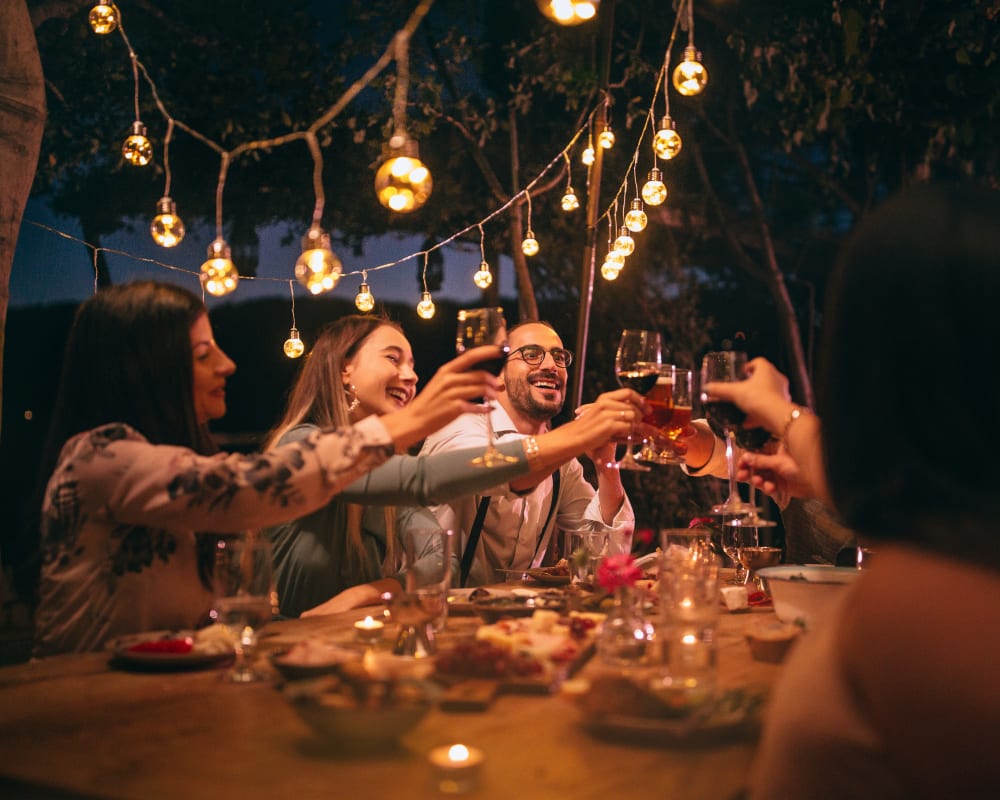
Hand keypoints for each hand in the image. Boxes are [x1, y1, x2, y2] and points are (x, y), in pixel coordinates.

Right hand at [380, 345, 502, 450]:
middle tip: (499, 385)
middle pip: (479, 374)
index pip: (470, 356)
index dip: (487, 352)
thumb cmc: (430, 402)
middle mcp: (449, 379)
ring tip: (495, 398)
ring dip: (492, 393)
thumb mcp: (441, 383)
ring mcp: (452, 393)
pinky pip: (477, 406)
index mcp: (446, 370)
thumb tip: (483, 376)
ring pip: (481, 389)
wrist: (414, 420)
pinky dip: (485, 408)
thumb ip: (460, 378)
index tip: (500, 351)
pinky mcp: (455, 408)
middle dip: (493, 379)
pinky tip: (489, 409)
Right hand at [572, 388, 645, 465]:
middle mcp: (606, 403)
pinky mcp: (609, 425)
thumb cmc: (589, 428)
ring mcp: (607, 414)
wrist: (574, 437)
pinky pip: (629, 427)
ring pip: (633, 416)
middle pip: (633, 406)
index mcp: (605, 398)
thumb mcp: (602, 414)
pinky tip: (635, 437)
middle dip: (642, 415)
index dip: (640, 400)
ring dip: (639, 425)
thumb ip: (617, 410)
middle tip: (645, 423)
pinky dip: (634, 433)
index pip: (628, 392)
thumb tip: (638, 412)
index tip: (647, 408)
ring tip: (641, 432)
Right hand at [702, 357, 792, 434]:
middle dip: (751, 384)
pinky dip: (759, 413)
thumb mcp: (734, 392)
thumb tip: (707, 388)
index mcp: (766, 370)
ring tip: (743, 406)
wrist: (776, 417)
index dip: (748, 366)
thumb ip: (720, 390)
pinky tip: (747, 421)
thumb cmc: (759, 398)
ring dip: (756, 399)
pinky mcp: (783, 406)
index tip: (740, 373)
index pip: (758, 362)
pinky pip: (769, 407)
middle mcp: (777, 379)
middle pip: (763, 377)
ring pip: (767, 393)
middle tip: (740, 389)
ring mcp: (782, 393)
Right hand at [736, 449, 813, 506]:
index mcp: (777, 448)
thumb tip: (745, 458)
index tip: (740, 464)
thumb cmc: (806, 464)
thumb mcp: (779, 461)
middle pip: (757, 465)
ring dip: (758, 480)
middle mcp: (777, 459)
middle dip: (749, 471)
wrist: (820, 482)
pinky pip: (770, 486)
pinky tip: (770, 488)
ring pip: (762, 477)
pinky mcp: (782, 485)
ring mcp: (779, 472)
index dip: (747, 458)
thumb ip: (760, 461)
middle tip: (742, 476)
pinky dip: (768, 488)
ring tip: (758, 482)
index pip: (756, 451)